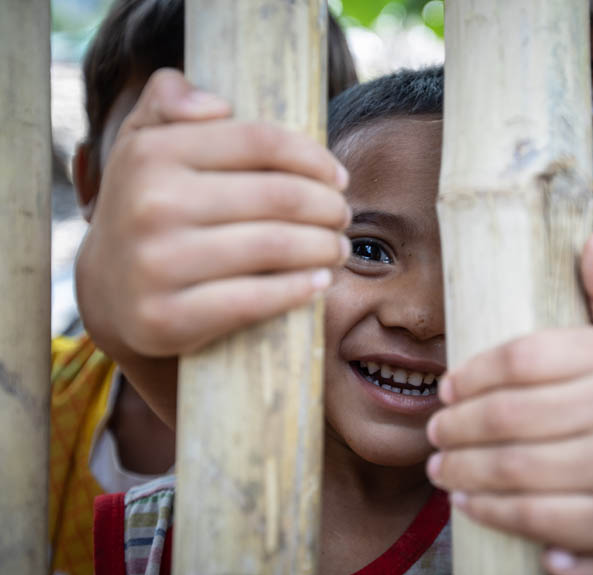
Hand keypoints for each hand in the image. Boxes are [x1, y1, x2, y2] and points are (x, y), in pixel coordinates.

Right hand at [76, 69, 350, 424]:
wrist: (111, 292)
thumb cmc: (150, 206)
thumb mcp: (145, 143)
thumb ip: (169, 100)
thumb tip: (216, 105)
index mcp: (151, 154)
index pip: (261, 142)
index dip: (314, 158)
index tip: (338, 177)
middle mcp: (150, 206)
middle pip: (280, 196)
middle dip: (329, 207)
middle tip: (343, 217)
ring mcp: (156, 265)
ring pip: (277, 246)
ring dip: (325, 247)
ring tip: (338, 247)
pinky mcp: (166, 318)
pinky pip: (256, 300)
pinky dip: (300, 289)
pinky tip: (319, 282)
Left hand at [426, 231, 592, 574]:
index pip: (522, 357)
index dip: (473, 374)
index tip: (446, 387)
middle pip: (510, 415)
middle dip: (457, 426)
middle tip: (435, 431)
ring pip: (514, 467)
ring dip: (463, 468)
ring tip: (441, 465)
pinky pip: (533, 515)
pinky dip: (489, 509)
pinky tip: (467, 499)